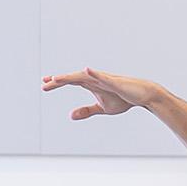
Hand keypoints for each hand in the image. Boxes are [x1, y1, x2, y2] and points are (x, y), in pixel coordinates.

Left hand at [40, 67, 164, 119]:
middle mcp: (94, 79)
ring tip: (56, 78)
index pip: (70, 82)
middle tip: (44, 83)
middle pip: (73, 78)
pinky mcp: (114, 81)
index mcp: (91, 85)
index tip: (44, 85)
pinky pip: (102, 76)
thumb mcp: (102, 108)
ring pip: (83, 76)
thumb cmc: (123, 99)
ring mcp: (103, 79)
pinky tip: (86, 70)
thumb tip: (70, 116)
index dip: (57, 83)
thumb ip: (87, 110)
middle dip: (58, 80)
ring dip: (70, 77)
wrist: (142, 95)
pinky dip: (94, 73)